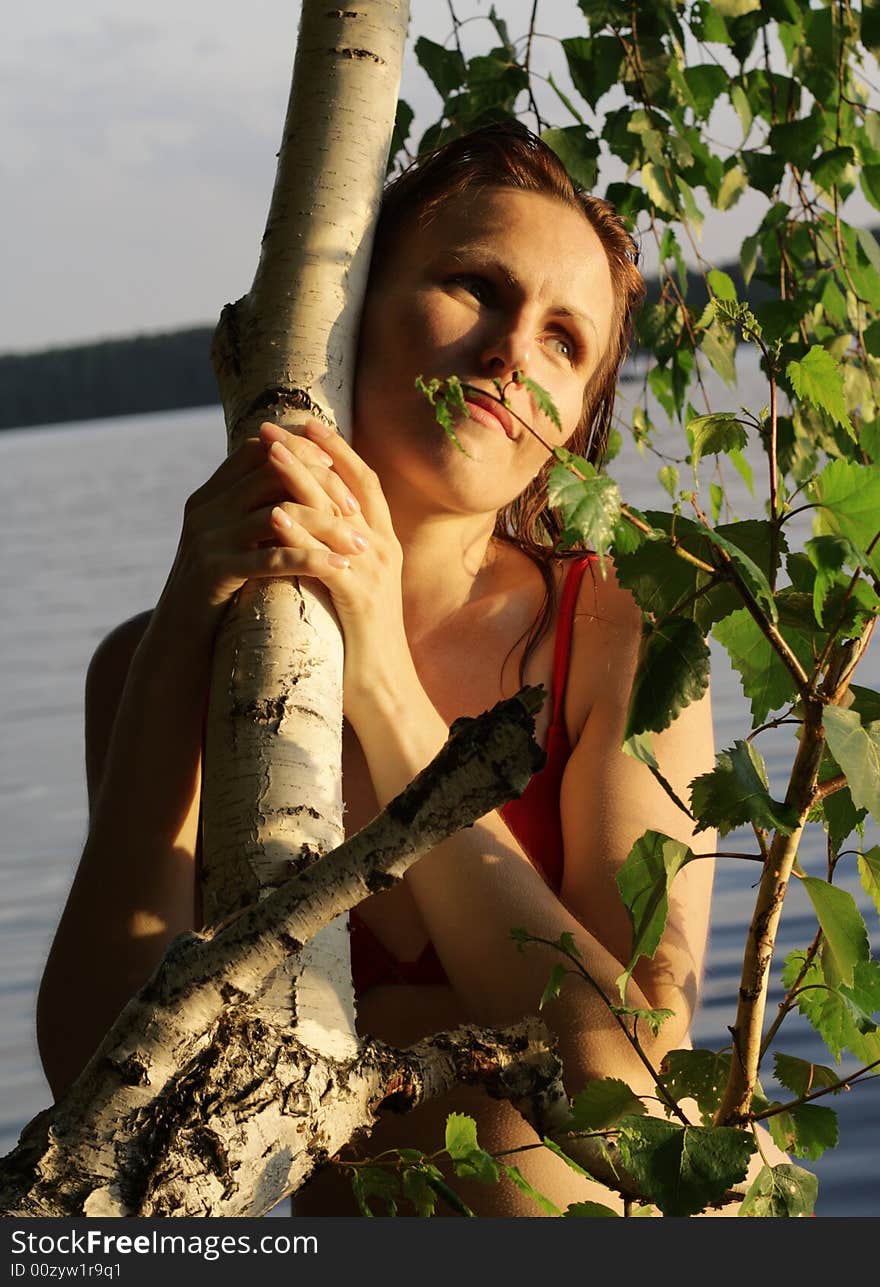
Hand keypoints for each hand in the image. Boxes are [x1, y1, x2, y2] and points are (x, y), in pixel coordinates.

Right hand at [154, 423, 369, 648]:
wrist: (178, 640)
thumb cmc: (216, 591)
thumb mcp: (232, 543)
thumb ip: (254, 512)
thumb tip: (303, 485)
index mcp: (209, 496)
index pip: (257, 450)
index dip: (298, 451)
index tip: (336, 466)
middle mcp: (205, 509)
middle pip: (271, 473)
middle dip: (320, 485)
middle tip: (355, 508)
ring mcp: (207, 539)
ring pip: (277, 514)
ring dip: (326, 525)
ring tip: (361, 544)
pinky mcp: (214, 572)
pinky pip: (271, 558)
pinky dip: (310, 559)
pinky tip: (340, 567)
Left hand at [259, 420, 410, 723]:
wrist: (385, 692)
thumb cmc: (362, 644)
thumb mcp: (353, 586)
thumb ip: (340, 554)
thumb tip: (312, 526)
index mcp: (382, 543)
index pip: (361, 481)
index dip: (334, 449)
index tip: (302, 423)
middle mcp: (382, 549)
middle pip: (346, 486)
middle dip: (308, 453)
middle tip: (270, 428)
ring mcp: (374, 573)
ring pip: (336, 514)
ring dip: (300, 480)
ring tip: (268, 454)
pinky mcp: (359, 599)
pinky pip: (327, 558)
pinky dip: (300, 533)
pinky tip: (273, 515)